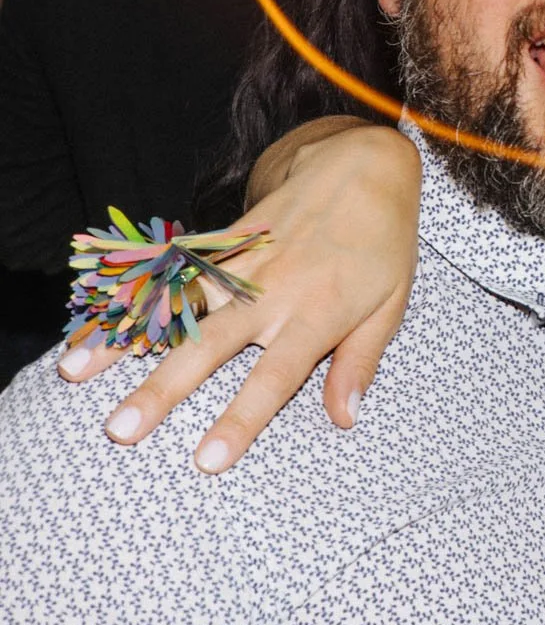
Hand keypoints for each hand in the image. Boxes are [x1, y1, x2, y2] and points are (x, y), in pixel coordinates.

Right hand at [57, 123, 421, 472]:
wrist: (362, 164)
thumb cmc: (383, 244)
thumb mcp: (390, 306)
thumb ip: (360, 363)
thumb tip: (345, 418)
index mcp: (316, 315)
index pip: (274, 379)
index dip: (241, 420)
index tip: (207, 460)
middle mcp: (271, 291)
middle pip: (208, 347)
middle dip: (161, 389)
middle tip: (121, 430)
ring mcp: (241, 262)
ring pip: (173, 306)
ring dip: (123, 337)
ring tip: (73, 372)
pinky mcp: (223, 240)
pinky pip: (170, 271)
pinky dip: (129, 293)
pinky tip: (90, 316)